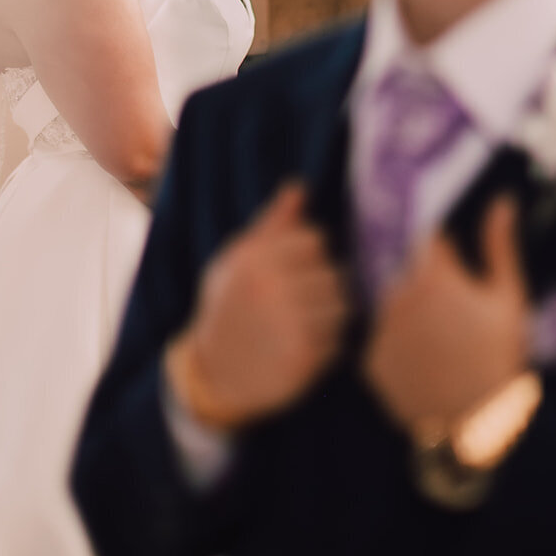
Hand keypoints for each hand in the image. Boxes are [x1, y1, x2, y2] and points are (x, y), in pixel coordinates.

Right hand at [166, 181, 347, 430]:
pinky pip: (339, 341)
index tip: (292, 271)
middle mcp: (273, 288)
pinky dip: (328, 344)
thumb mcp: (238, 258)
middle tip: (299, 301)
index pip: (316, 240)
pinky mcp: (302, 358)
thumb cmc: (228, 304)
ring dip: (329, 315)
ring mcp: (290, 324)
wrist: (213, 370)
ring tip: (304, 322)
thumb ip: (273, 223)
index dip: (308, 256)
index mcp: (257, 258)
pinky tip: (303, 345)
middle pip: (334, 273)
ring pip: (342, 307)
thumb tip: (300, 186)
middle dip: (322, 286)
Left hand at [363, 197, 528, 432]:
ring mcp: (380, 329)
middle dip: (430, 292)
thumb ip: (499, 245)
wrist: (478, 427)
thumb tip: (502, 200)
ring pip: (395, 309)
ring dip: (413, 320)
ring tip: (442, 352)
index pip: (430, 243)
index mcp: (431, 274)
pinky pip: (383, 343)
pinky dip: (400, 351)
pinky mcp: (369, 361)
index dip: (449, 261)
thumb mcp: (509, 299)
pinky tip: (424, 369)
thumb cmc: (500, 358)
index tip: (462, 284)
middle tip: (456, 327)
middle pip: (411, 277)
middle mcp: (397, 294)